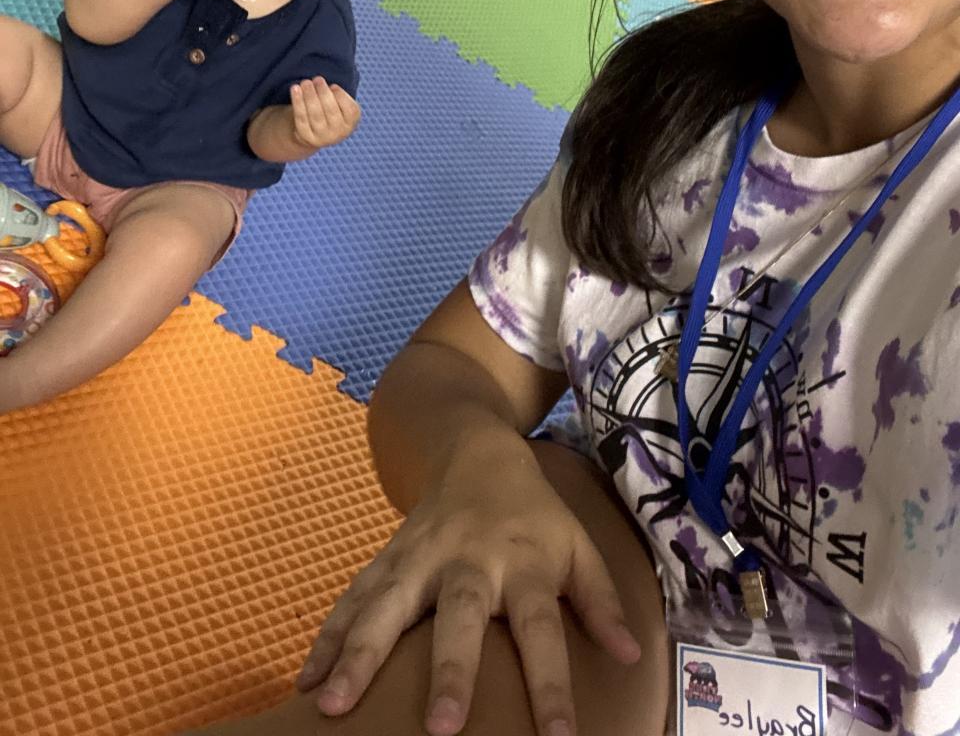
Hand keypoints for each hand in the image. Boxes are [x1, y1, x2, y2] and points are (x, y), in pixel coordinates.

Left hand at [290, 78, 360, 149]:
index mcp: (350, 123)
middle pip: (331, 111)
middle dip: (323, 92)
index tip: (333, 85)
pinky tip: (295, 89)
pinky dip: (298, 102)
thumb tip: (325, 85)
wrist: (314, 130)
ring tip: (306, 82)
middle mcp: (338, 133)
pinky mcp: (306, 136)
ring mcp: (322, 137)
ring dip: (309, 96)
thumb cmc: (329, 109)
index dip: (341, 96)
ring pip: (315, 114)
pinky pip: (301, 118)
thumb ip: (338, 95)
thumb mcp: (339, 103)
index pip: (350, 110)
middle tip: (317, 79)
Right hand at [295, 463, 641, 735]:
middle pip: (461, 614)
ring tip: (333, 705)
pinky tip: (305, 680)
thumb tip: (636, 657)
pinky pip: (353, 597)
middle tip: (440, 728)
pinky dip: (328, 637)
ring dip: (359, 653)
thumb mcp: (577, 545)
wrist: (476, 450)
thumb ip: (602, 600)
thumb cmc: (533, 514)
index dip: (551, 684)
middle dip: (450, 669)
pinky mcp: (388, 557)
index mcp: (525, 563)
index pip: (543, 628)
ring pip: (388, 604)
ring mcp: (421, 556)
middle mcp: (470, 560)